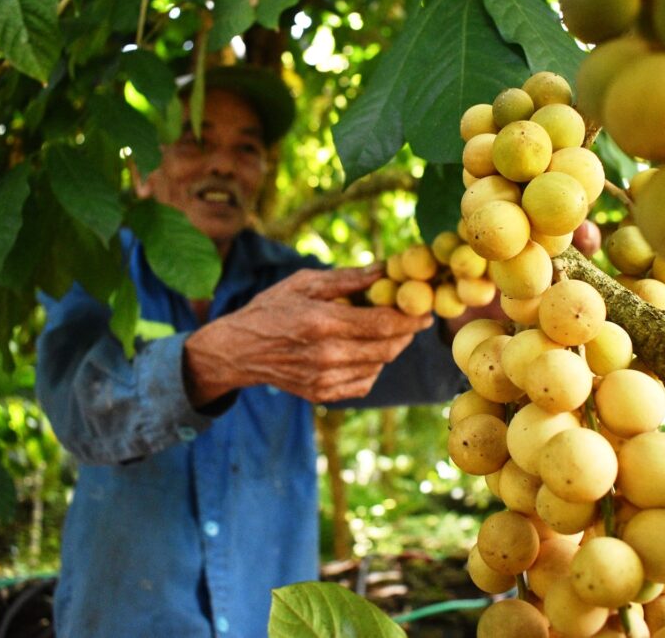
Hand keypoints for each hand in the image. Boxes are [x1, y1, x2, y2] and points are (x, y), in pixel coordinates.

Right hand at [184, 266, 433, 404]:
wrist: (238, 351)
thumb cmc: (271, 309)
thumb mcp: (305, 283)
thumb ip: (348, 278)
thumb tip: (386, 268)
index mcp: (322, 323)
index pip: (383, 324)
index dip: (411, 317)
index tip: (426, 308)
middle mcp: (326, 356)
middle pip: (388, 347)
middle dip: (405, 331)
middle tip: (410, 316)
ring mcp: (325, 379)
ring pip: (380, 364)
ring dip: (389, 346)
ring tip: (381, 328)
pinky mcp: (324, 395)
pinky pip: (365, 381)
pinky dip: (371, 364)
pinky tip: (358, 349)